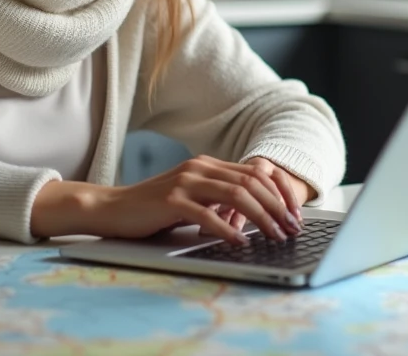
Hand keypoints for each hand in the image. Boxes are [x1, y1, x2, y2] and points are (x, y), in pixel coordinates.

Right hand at [33, 155, 302, 244]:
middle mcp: (200, 168)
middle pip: (251, 182)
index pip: (256, 172)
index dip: (280, 192)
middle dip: (277, 206)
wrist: (113, 208)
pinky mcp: (171, 201)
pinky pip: (207, 214)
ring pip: (236, 195)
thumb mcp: (192, 197)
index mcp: (208, 164)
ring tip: (275, 235)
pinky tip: (241, 242)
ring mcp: (185, 182)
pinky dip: (228, 228)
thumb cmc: (154, 208)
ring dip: (261, 217)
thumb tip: (256, 215)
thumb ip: (218, 198)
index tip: (295, 213)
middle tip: (292, 228)